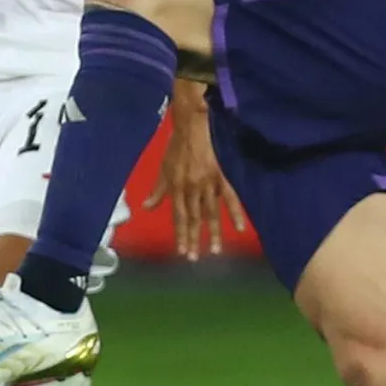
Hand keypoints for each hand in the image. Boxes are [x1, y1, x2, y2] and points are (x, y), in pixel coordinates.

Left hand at [140, 92, 247, 259]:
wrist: (193, 127)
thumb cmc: (176, 147)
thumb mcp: (163, 168)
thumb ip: (158, 190)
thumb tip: (146, 208)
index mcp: (176, 187)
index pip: (178, 216)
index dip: (180, 234)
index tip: (182, 251)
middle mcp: (191, 188)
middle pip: (193, 218)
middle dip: (194, 238)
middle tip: (195, 258)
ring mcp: (207, 183)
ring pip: (210, 212)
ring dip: (212, 232)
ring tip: (215, 250)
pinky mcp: (221, 177)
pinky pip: (229, 197)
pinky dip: (235, 213)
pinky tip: (239, 228)